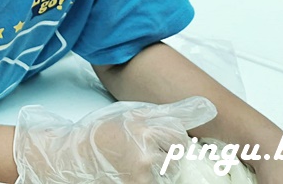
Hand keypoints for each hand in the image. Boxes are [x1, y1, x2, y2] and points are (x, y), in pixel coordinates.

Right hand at [12, 96, 216, 183]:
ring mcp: (142, 175)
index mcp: (143, 127)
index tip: (146, 136)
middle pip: (175, 156)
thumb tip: (210, 106)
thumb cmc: (103, 134)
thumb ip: (171, 113)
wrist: (72, 159)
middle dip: (162, 154)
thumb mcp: (133, 114)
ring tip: (131, 162)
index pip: (178, 135)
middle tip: (135, 150)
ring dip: (156, 170)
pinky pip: (157, 182)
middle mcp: (145, 152)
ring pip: (168, 173)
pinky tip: (128, 173)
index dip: (165, 137)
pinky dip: (147, 179)